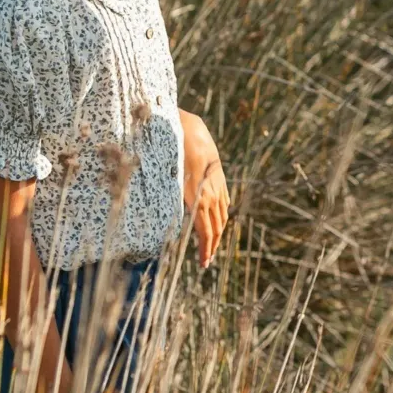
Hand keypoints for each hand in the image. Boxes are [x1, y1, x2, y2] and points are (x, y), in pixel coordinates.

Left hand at [179, 111, 229, 268]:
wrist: (190, 130)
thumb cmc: (173, 152)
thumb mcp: (169, 177)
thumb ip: (172, 198)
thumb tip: (170, 220)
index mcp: (197, 197)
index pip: (206, 231)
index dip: (206, 249)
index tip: (204, 263)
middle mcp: (210, 195)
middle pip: (216, 228)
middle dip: (212, 246)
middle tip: (206, 261)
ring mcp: (217, 186)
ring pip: (222, 216)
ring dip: (217, 233)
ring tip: (211, 245)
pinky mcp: (219, 177)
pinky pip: (223, 202)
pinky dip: (221, 215)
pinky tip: (217, 220)